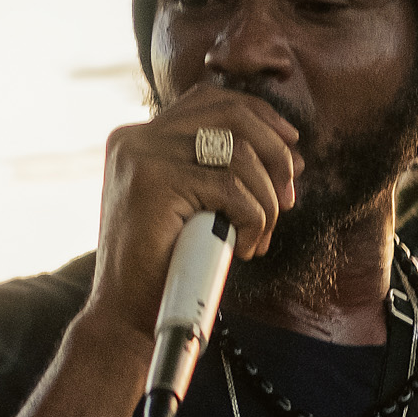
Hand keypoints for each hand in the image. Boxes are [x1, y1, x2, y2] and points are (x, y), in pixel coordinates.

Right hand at [83, 80, 302, 361]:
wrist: (126, 315)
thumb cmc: (165, 267)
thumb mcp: (192, 205)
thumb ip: (219, 170)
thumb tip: (289, 150)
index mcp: (139, 138)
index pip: (211, 100)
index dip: (261, 118)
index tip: (291, 152)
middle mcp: (135, 138)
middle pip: (231, 115)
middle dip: (274, 154)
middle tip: (288, 198)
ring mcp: (142, 156)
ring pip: (238, 154)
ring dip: (266, 199)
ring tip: (260, 236)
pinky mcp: (154, 182)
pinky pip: (232, 188)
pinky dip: (253, 219)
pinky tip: (245, 247)